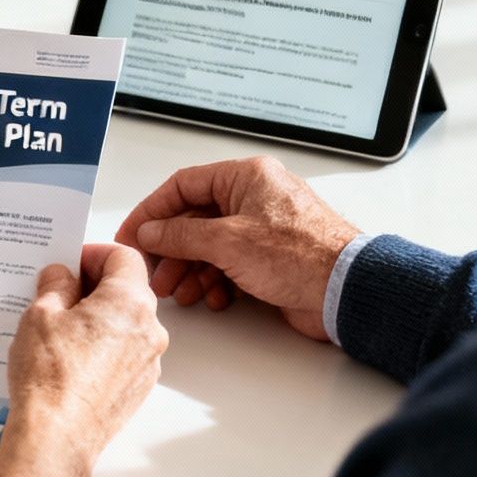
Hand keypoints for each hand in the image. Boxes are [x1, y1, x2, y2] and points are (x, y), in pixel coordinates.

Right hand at [3, 243, 168, 476]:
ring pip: (127, 323)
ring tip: (60, 328)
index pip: (125, 256)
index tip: (70, 262)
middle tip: (59, 292)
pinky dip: (104, 346)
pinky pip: (125, 353)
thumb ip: (55, 284)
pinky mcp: (139, 388)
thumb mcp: (40, 314)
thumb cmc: (50, 377)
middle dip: (95, 285)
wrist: (57, 438)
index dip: (94, 253)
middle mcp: (149, 330)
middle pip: (129, 289)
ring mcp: (147, 362)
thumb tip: (61, 275)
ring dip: (99, 317)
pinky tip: (71, 357)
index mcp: (130, 302)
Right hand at [113, 156, 358, 340]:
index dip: (152, 212)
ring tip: (180, 293)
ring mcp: (263, 229)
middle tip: (154, 274)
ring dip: (191, 270)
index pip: (183, 186)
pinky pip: (231, 264)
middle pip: (195, 219)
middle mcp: (255, 198)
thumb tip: (150, 232)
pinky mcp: (271, 258)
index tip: (132, 236)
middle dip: (171, 250)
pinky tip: (213, 298)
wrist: (345, 289)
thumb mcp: (226, 241)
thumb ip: (180, 235)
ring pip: (211, 245)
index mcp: (246, 177)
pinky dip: (217, 281)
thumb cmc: (300, 255)